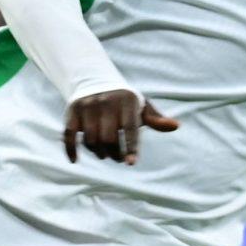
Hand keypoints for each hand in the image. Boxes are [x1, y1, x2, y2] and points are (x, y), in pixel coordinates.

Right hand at [62, 89, 179, 164]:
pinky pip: (69, 134)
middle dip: (114, 153)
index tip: (130, 163)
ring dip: (98, 153)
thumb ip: (156, 120)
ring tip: (105, 154)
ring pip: (90, 140)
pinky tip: (75, 161)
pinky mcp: (72, 110)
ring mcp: (87, 105)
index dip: (130, 147)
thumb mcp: (141, 108)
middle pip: (108, 138)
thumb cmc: (125, 103)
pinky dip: (71, 149)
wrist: (96, 82)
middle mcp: (106, 101)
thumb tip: (176, 126)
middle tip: (119, 158)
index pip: (130, 129)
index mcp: (127, 100)